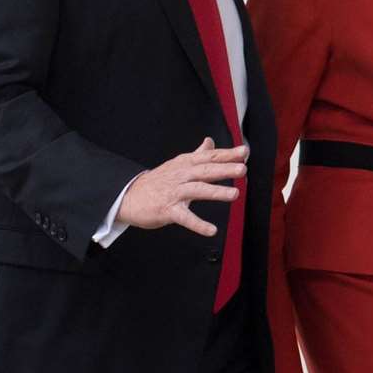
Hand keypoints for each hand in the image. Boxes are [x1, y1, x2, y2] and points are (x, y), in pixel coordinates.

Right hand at [116, 138, 246, 233]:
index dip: (227, 154)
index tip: (244, 152)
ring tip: (235, 195)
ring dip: (216, 192)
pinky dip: (198, 224)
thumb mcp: (178, 164)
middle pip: (205, 171)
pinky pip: (185, 217)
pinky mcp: (167, 210)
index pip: (209, 157)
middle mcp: (181, 175)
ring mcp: (174, 193)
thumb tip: (210, 141)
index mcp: (185, 164)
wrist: (128, 196)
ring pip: (197, 191)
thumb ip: (197, 154)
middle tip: (242, 169)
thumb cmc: (158, 181)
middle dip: (224, 169)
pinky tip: (211, 230)